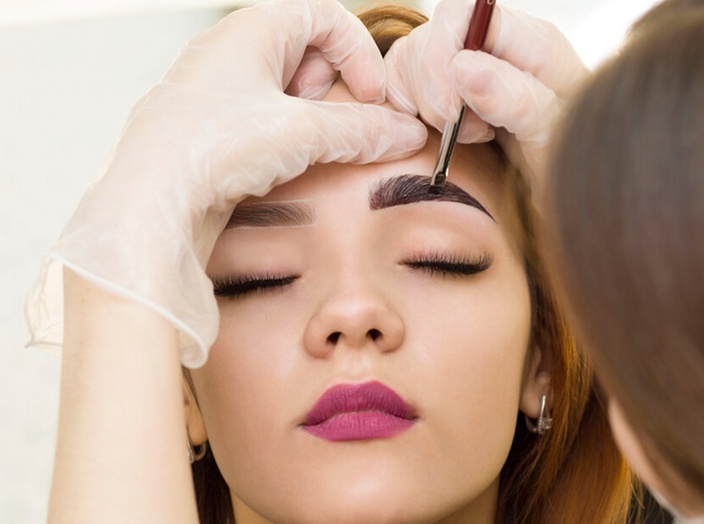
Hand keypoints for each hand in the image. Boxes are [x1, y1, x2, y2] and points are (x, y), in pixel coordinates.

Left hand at [27, 0, 427, 366]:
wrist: (150, 200)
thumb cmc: (209, 147)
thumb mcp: (304, 132)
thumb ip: (362, 129)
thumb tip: (404, 130)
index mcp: (251, 29)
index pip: (325, 15)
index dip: (358, 52)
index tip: (372, 95)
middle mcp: (230, 52)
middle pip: (307, 51)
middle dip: (333, 89)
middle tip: (339, 124)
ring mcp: (217, 91)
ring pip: (284, 90)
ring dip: (311, 118)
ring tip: (309, 149)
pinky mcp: (211, 129)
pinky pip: (262, 120)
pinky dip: (285, 137)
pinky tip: (282, 165)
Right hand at [384, 0, 586, 186]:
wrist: (577, 192)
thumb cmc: (575, 162)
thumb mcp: (556, 138)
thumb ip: (517, 100)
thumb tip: (463, 67)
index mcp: (530, 42)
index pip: (463, 12)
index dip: (442, 56)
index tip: (452, 111)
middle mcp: (496, 48)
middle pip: (429, 37)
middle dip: (431, 91)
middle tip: (463, 132)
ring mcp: (469, 71)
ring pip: (409, 61)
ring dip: (421, 106)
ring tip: (463, 138)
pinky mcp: (447, 96)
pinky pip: (403, 88)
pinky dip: (405, 117)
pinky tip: (437, 140)